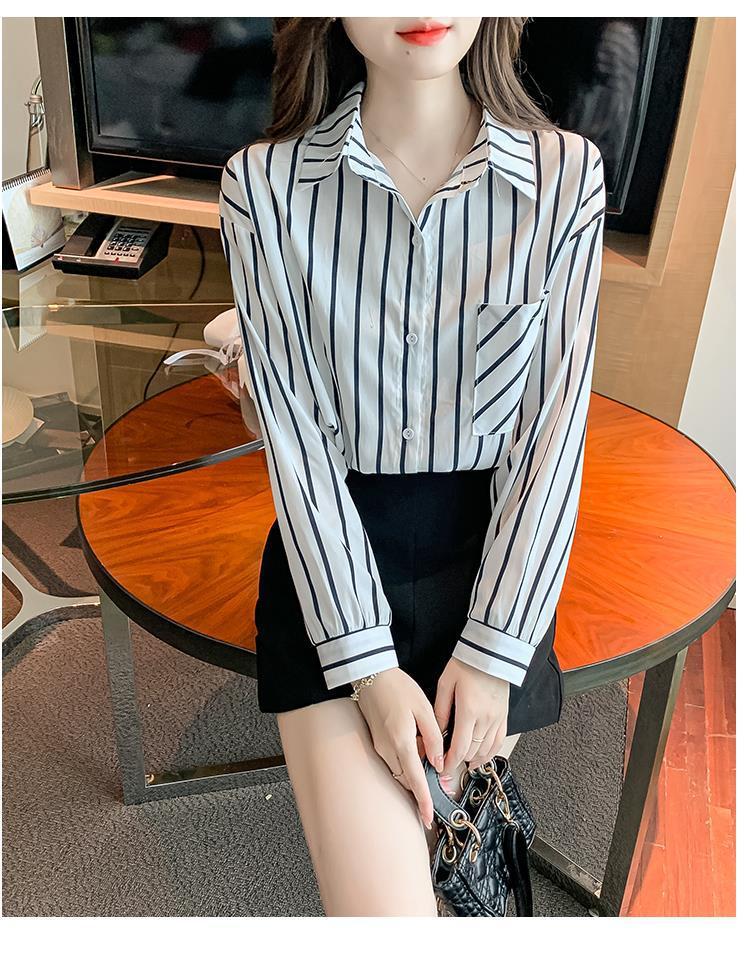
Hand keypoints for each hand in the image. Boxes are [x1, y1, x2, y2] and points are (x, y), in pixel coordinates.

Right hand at [355, 668, 443, 828]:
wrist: (371, 673)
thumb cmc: (398, 687)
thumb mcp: (423, 708)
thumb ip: (434, 737)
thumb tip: (438, 762)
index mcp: (401, 742)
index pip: (414, 780)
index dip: (423, 801)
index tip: (428, 819)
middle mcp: (387, 749)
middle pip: (406, 779)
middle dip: (420, 789)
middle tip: (438, 792)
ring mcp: (378, 746)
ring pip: (399, 771)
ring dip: (413, 774)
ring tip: (429, 766)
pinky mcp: (376, 740)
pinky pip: (393, 760)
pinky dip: (405, 762)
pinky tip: (415, 750)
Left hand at [434, 657, 509, 775]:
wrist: (491, 650)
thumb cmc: (467, 663)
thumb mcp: (445, 684)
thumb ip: (440, 711)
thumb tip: (435, 733)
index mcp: (469, 710)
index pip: (460, 748)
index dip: (450, 762)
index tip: (442, 769)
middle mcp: (486, 717)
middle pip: (473, 751)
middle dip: (459, 762)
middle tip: (448, 765)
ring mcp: (498, 717)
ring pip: (487, 749)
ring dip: (475, 759)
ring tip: (463, 763)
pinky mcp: (504, 714)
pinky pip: (500, 740)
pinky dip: (491, 752)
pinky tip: (482, 756)